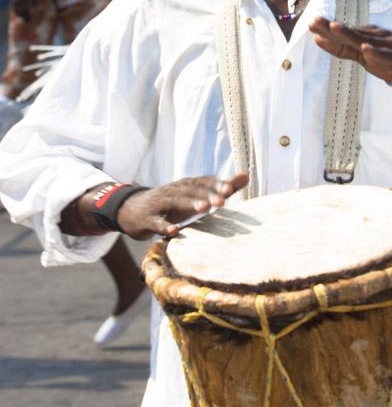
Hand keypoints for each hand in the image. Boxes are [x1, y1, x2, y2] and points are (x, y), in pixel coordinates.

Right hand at [116, 174, 248, 239]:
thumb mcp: (193, 195)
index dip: (216, 184)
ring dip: (190, 204)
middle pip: (191, 190)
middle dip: (207, 194)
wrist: (131, 210)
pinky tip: (175, 231)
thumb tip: (246, 176)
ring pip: (175, 202)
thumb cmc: (170, 203)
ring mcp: (160, 205)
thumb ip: (220, 187)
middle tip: (223, 200)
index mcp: (186, 185)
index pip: (202, 181)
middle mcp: (173, 191)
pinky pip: (156, 223)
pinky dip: (165, 227)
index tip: (231, 188)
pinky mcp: (148, 220)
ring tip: (205, 208)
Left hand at [309, 18, 391, 86]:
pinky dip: (377, 53)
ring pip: (369, 41)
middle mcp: (379, 37)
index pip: (345, 35)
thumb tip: (318, 39)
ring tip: (334, 27)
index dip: (327, 30)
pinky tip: (366, 49)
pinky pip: (389, 55)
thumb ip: (344, 49)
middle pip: (353, 33)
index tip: (310, 24)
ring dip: (351, 35)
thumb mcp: (366, 56)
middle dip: (333, 28)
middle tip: (315, 21)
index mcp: (369, 36)